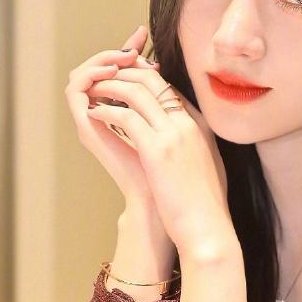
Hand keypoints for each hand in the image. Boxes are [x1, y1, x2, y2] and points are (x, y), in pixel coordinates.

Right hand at [65, 25, 164, 204]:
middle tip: (135, 46)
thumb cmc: (172, 167)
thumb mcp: (171, 120)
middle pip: (97, 70)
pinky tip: (113, 68)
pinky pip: (76, 89)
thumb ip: (166, 97)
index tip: (144, 35)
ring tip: (125, 55)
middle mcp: (103, 114)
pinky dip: (91, 73)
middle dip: (115, 51)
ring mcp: (92, 121)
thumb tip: (168, 69)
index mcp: (121, 111)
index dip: (128, 50)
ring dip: (102, 59)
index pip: (117, 72)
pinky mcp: (86, 127)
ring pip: (81, 74)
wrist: (161, 197)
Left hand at [85, 59, 231, 253]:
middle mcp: (189, 122)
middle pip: (152, 80)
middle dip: (124, 74)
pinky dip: (106, 110)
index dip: (143, 79)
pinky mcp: (157, 149)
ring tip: (92, 91)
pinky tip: (94, 113)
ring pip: (136, 91)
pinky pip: (126, 116)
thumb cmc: (206, 205)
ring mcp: (174, 133)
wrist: (208, 228)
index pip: (169, 88)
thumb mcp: (209, 164)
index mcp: (201, 125)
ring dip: (109, 87)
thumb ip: (197, 145)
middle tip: (103, 78)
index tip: (123, 83)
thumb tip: (187, 142)